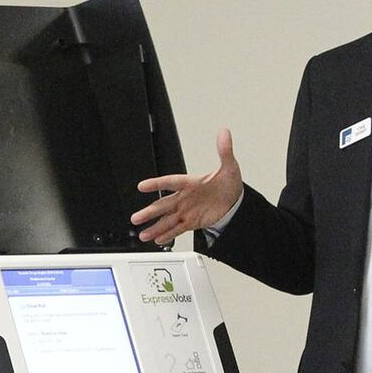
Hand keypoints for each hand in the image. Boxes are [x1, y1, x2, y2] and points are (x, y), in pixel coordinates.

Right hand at [133, 128, 243, 244]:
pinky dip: (168, 235)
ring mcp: (186, 210)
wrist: (235, 201)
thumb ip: (225, 151)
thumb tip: (224, 133)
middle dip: (149, 212)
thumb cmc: (229, 183)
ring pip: (167, 220)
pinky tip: (158, 239)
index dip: (156, 184)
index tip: (142, 186)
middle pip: (163, 205)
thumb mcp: (229, 167)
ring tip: (143, 235)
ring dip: (155, 227)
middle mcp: (184, 197)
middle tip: (136, 218)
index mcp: (190, 182)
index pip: (171, 182)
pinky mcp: (191, 221)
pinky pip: (177, 229)